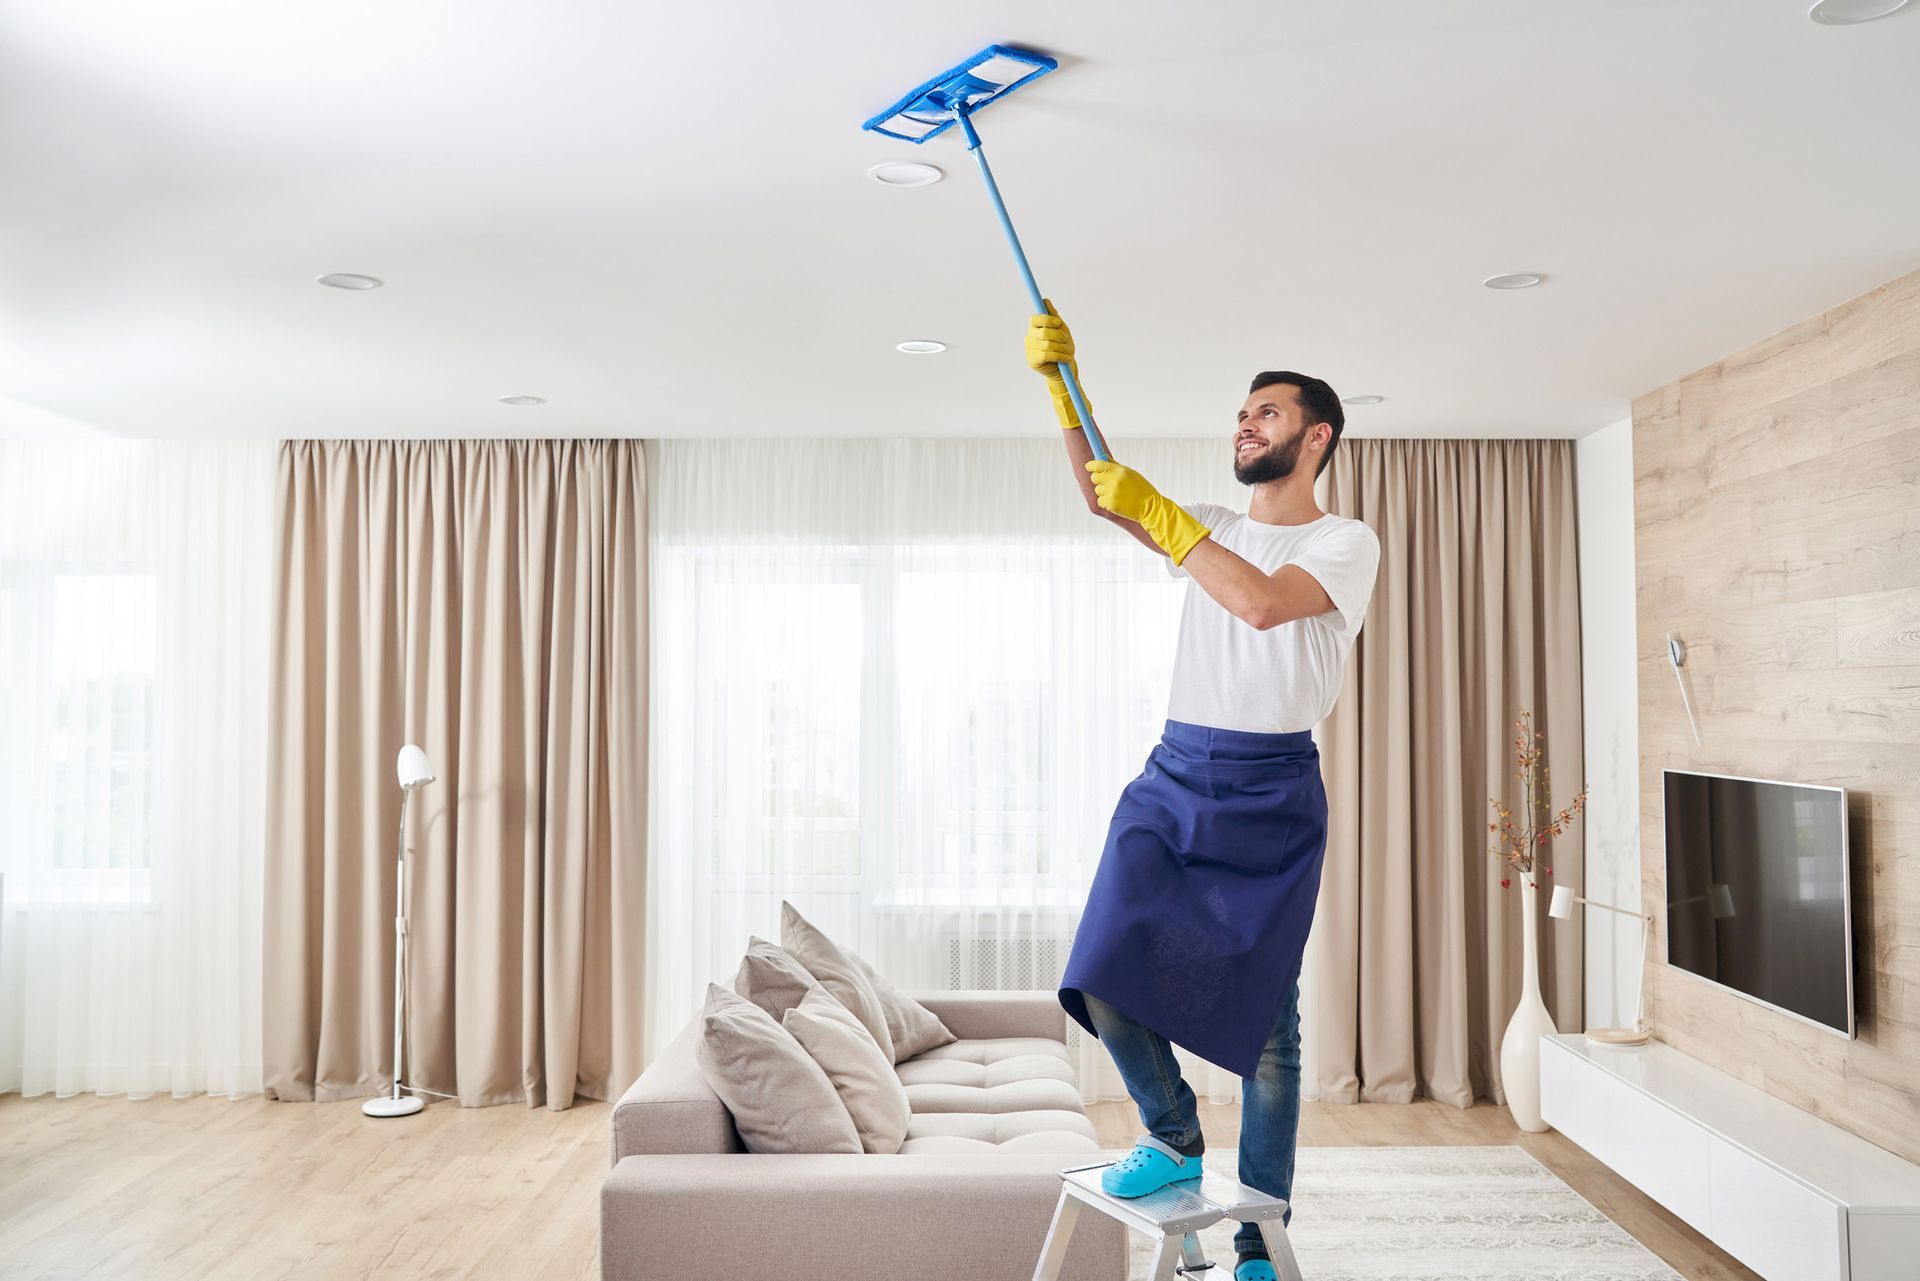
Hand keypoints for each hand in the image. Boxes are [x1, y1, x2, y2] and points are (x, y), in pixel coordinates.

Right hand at [1024, 299, 1089, 428]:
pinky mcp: (1033, 361)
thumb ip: (1053, 317)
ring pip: (1048, 343)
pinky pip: (1048, 355)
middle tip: (1068, 341)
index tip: (1059, 322)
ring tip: (1070, 352)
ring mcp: (1029, 350)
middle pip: (1044, 331)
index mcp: (1034, 328)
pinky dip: (1060, 355)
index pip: (1036, 319)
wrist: (1064, 370)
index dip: (1047, 319)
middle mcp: (1029, 338)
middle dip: (1059, 335)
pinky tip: (1066, 358)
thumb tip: (1045, 301)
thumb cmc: (1062, 347)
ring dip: (1063, 347)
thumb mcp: (1061, 330)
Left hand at [1085, 461, 1209, 564]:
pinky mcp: (1110, 504)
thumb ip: (1115, 466)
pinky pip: (1100, 501)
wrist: (1150, 507)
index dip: (1091, 466)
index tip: (1089, 466)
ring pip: (1097, 490)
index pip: (1097, 465)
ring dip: (1104, 492)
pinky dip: (1105, 502)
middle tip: (1107, 482)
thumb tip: (1103, 457)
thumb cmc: (1141, 489)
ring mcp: (1111, 493)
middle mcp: (1114, 481)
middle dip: (1098, 479)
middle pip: (1094, 478)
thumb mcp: (1130, 473)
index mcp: (1120, 471)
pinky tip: (1117, 501)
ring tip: (1117, 494)